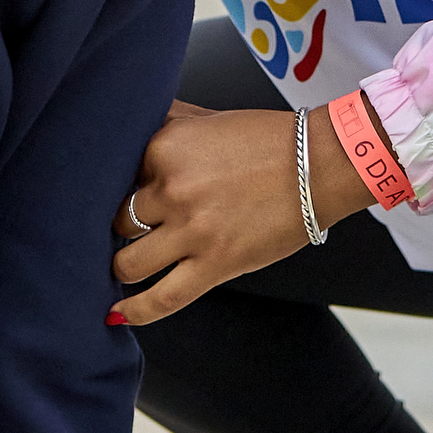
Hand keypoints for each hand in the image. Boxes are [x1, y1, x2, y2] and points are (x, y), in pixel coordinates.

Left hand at [109, 99, 369, 323]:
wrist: (319, 164)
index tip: (116, 198)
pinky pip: (162, 299)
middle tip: (128, 233)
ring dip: (122, 267)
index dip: (115, 189)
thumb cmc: (268, 140)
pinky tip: (119, 314)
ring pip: (128, 263)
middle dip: (119, 229)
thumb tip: (132, 130)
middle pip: (116, 220)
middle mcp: (171, 188)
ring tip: (127, 266)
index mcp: (164, 146)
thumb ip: (165, 123)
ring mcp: (192, 230)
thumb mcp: (206, 118)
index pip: (112, 176)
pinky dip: (135, 311)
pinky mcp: (215, 264)